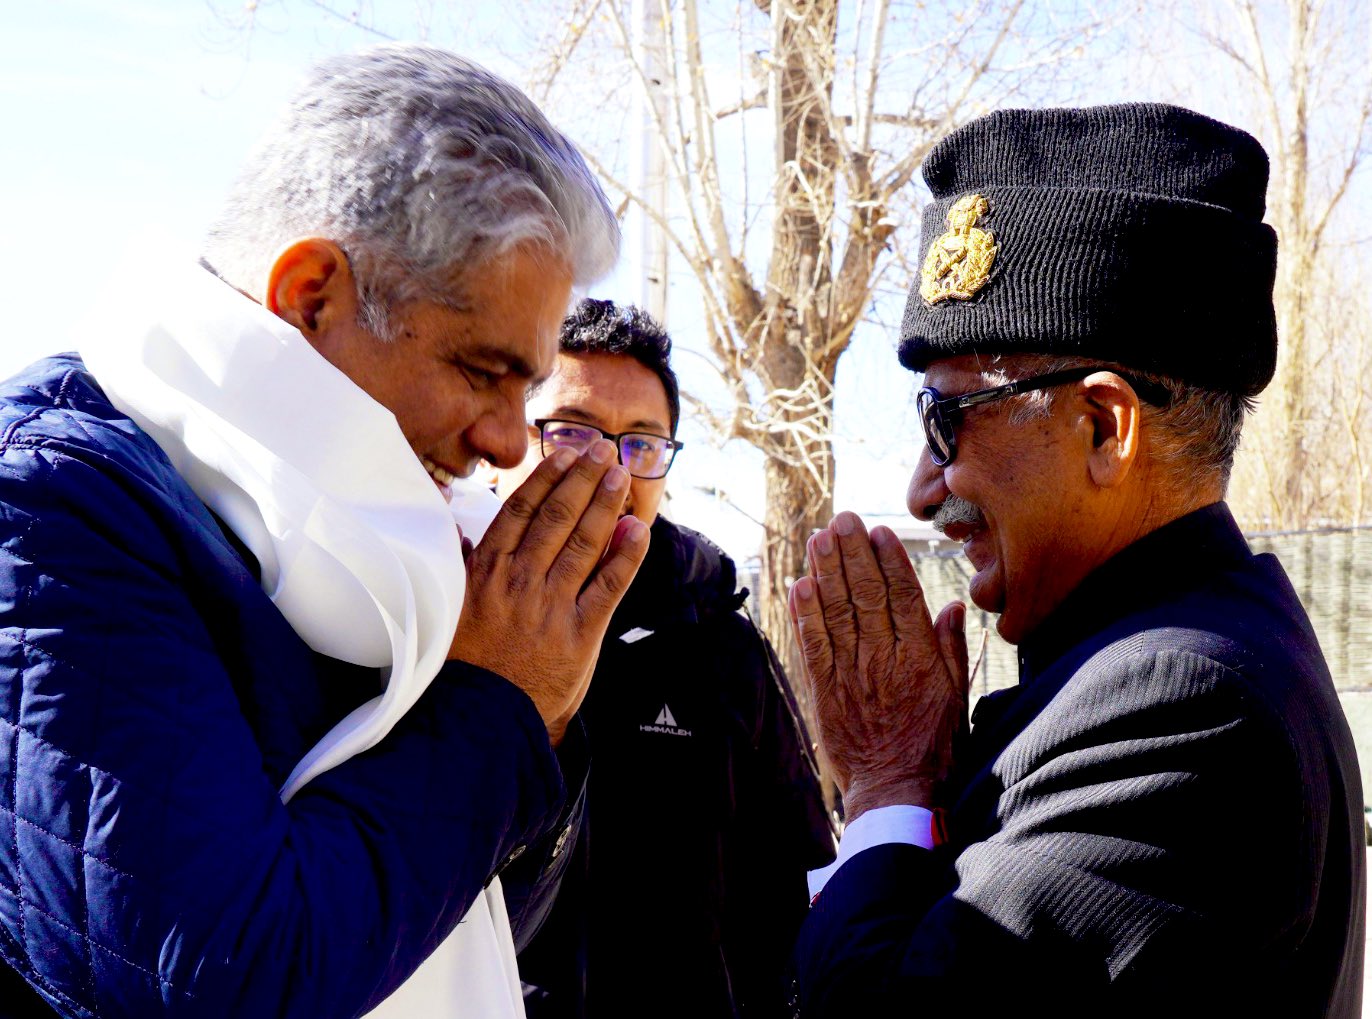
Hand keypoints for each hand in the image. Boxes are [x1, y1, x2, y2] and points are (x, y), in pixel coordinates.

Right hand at [454, 441, 649, 745]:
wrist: (479, 721)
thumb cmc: (461, 668)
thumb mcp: (447, 611)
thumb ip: (459, 570)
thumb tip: (459, 534)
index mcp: (485, 572)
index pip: (521, 511)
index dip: (546, 479)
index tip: (563, 455)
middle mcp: (520, 580)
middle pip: (558, 517)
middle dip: (582, 479)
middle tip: (601, 451)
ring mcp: (552, 605)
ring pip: (585, 541)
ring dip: (605, 503)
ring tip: (619, 474)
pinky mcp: (580, 633)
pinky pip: (610, 585)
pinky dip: (627, 555)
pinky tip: (639, 529)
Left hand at [788, 511, 968, 820]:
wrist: (896, 792)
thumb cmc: (933, 747)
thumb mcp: (956, 696)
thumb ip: (950, 648)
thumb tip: (953, 606)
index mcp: (919, 656)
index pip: (904, 596)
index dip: (890, 560)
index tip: (879, 532)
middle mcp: (884, 658)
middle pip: (866, 594)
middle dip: (852, 553)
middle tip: (842, 519)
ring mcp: (852, 672)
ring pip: (836, 611)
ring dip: (825, 571)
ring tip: (818, 539)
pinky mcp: (825, 690)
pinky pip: (813, 644)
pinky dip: (804, 614)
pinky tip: (799, 585)